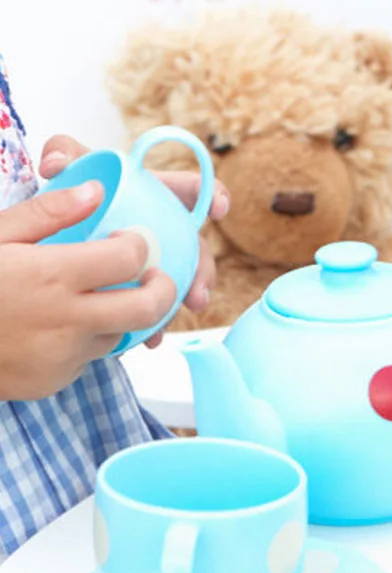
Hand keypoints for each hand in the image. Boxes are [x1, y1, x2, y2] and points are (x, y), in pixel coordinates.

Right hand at [0, 184, 176, 398]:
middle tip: (154, 276)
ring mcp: (61, 357)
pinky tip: (54, 326)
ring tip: (89, 298)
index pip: (129, 256)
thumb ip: (47, 211)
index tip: (131, 239)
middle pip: (148, 306)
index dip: (138, 244)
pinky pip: (88, 358)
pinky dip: (83, 341)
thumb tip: (97, 190)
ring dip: (117, 316)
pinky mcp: (53, 382)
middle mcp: (64, 320)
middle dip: (163, 288)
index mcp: (51, 275)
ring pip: (119, 334)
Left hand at [39, 136, 229, 346]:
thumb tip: (56, 165)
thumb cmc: (73, 187)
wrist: (57, 226)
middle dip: (204, 271)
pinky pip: (156, 302)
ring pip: (182, 279)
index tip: (219, 211)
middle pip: (197, 246)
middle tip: (198, 292)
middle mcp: (167, 227)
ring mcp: (159, 256)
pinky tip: (147, 337)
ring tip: (174, 319)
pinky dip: (154, 321)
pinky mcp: (143, 281)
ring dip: (183, 300)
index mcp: (157, 193)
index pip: (193, 189)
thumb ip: (64, 150)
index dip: (213, 195)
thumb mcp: (70, 164)